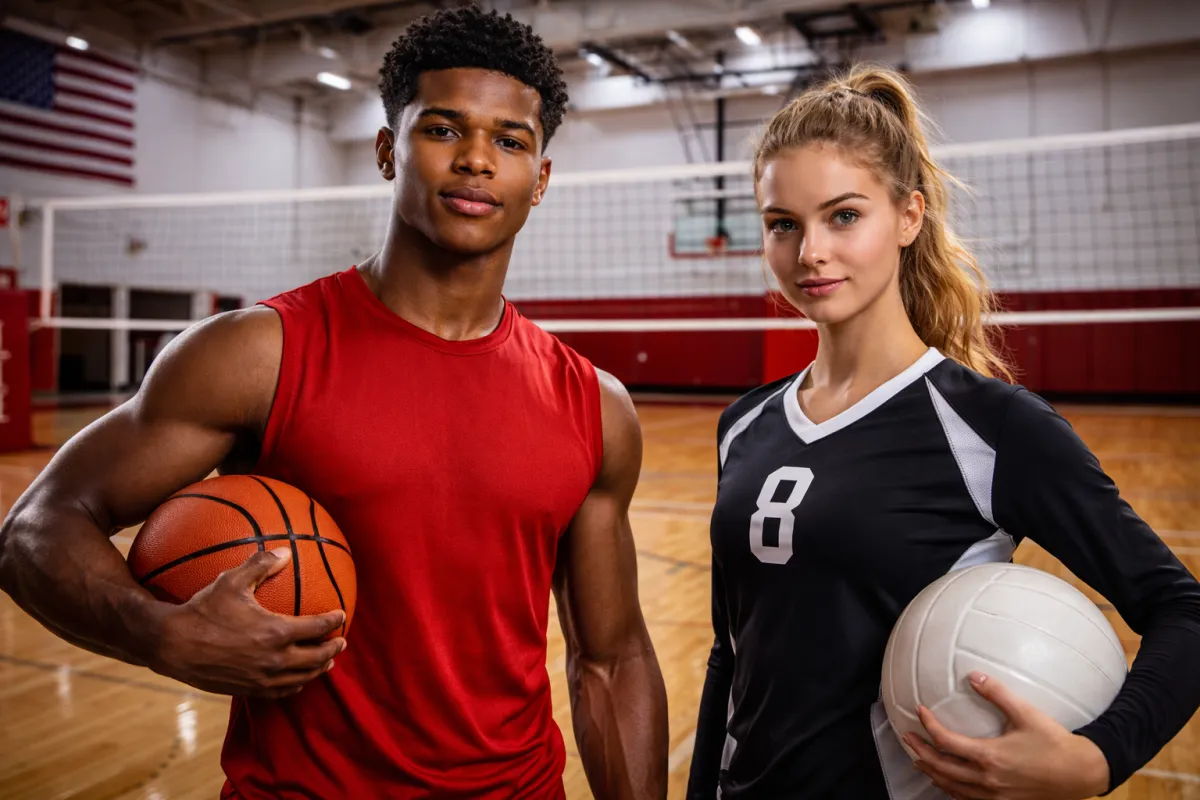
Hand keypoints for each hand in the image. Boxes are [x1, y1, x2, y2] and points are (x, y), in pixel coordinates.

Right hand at [148, 548, 346, 697]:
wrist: (172, 645)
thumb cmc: (202, 610)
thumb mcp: (231, 581)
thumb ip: (261, 565)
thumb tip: (285, 552)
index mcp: (277, 632)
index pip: (317, 627)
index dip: (333, 620)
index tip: (341, 614)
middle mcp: (275, 659)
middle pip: (317, 657)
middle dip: (333, 649)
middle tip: (341, 641)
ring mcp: (262, 678)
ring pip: (302, 677)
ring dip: (318, 669)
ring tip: (326, 662)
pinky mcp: (248, 690)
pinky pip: (281, 691)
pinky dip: (295, 684)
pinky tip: (297, 679)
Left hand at [904, 672, 1109, 799]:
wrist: (1080, 774)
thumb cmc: (1054, 743)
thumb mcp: (1026, 713)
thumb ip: (997, 694)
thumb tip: (974, 676)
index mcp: (989, 757)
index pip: (945, 742)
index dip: (928, 726)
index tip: (920, 711)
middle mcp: (986, 780)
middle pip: (941, 768)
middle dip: (920, 752)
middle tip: (907, 738)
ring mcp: (993, 796)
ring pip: (951, 787)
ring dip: (932, 772)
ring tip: (918, 759)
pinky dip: (950, 789)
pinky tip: (946, 782)